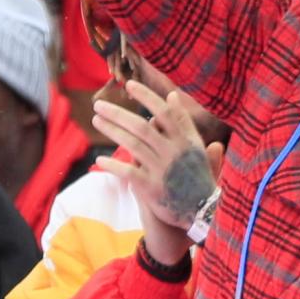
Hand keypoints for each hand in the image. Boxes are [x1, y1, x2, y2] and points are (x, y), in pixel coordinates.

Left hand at [93, 79, 222, 261]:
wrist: (203, 212)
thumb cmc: (198, 176)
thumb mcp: (196, 146)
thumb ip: (183, 122)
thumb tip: (172, 95)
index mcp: (186, 140)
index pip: (164, 112)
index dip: (146, 97)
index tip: (129, 85)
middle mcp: (173, 152)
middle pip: (141, 127)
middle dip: (118, 114)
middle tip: (98, 105)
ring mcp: (162, 170)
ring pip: (132, 145)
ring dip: (112, 132)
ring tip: (96, 121)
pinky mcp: (151, 189)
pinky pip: (128, 173)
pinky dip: (114, 165)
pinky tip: (100, 160)